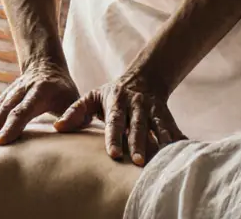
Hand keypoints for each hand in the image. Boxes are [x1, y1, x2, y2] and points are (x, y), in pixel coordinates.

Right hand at [0, 61, 79, 146]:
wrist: (45, 65)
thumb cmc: (63, 90)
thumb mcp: (74, 98)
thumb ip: (75, 114)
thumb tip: (62, 128)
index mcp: (40, 91)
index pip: (24, 110)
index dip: (12, 125)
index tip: (0, 141)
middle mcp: (22, 90)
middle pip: (5, 110)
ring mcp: (11, 93)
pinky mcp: (4, 97)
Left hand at [53, 71, 185, 165]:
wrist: (144, 77)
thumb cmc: (111, 94)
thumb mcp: (91, 97)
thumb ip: (74, 112)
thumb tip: (57, 127)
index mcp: (116, 100)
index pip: (114, 120)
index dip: (114, 136)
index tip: (114, 153)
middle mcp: (136, 104)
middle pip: (137, 125)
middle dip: (138, 143)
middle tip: (138, 162)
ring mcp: (152, 109)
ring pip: (156, 126)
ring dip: (160, 143)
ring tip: (162, 160)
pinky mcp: (165, 114)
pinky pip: (172, 127)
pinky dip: (177, 138)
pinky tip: (183, 151)